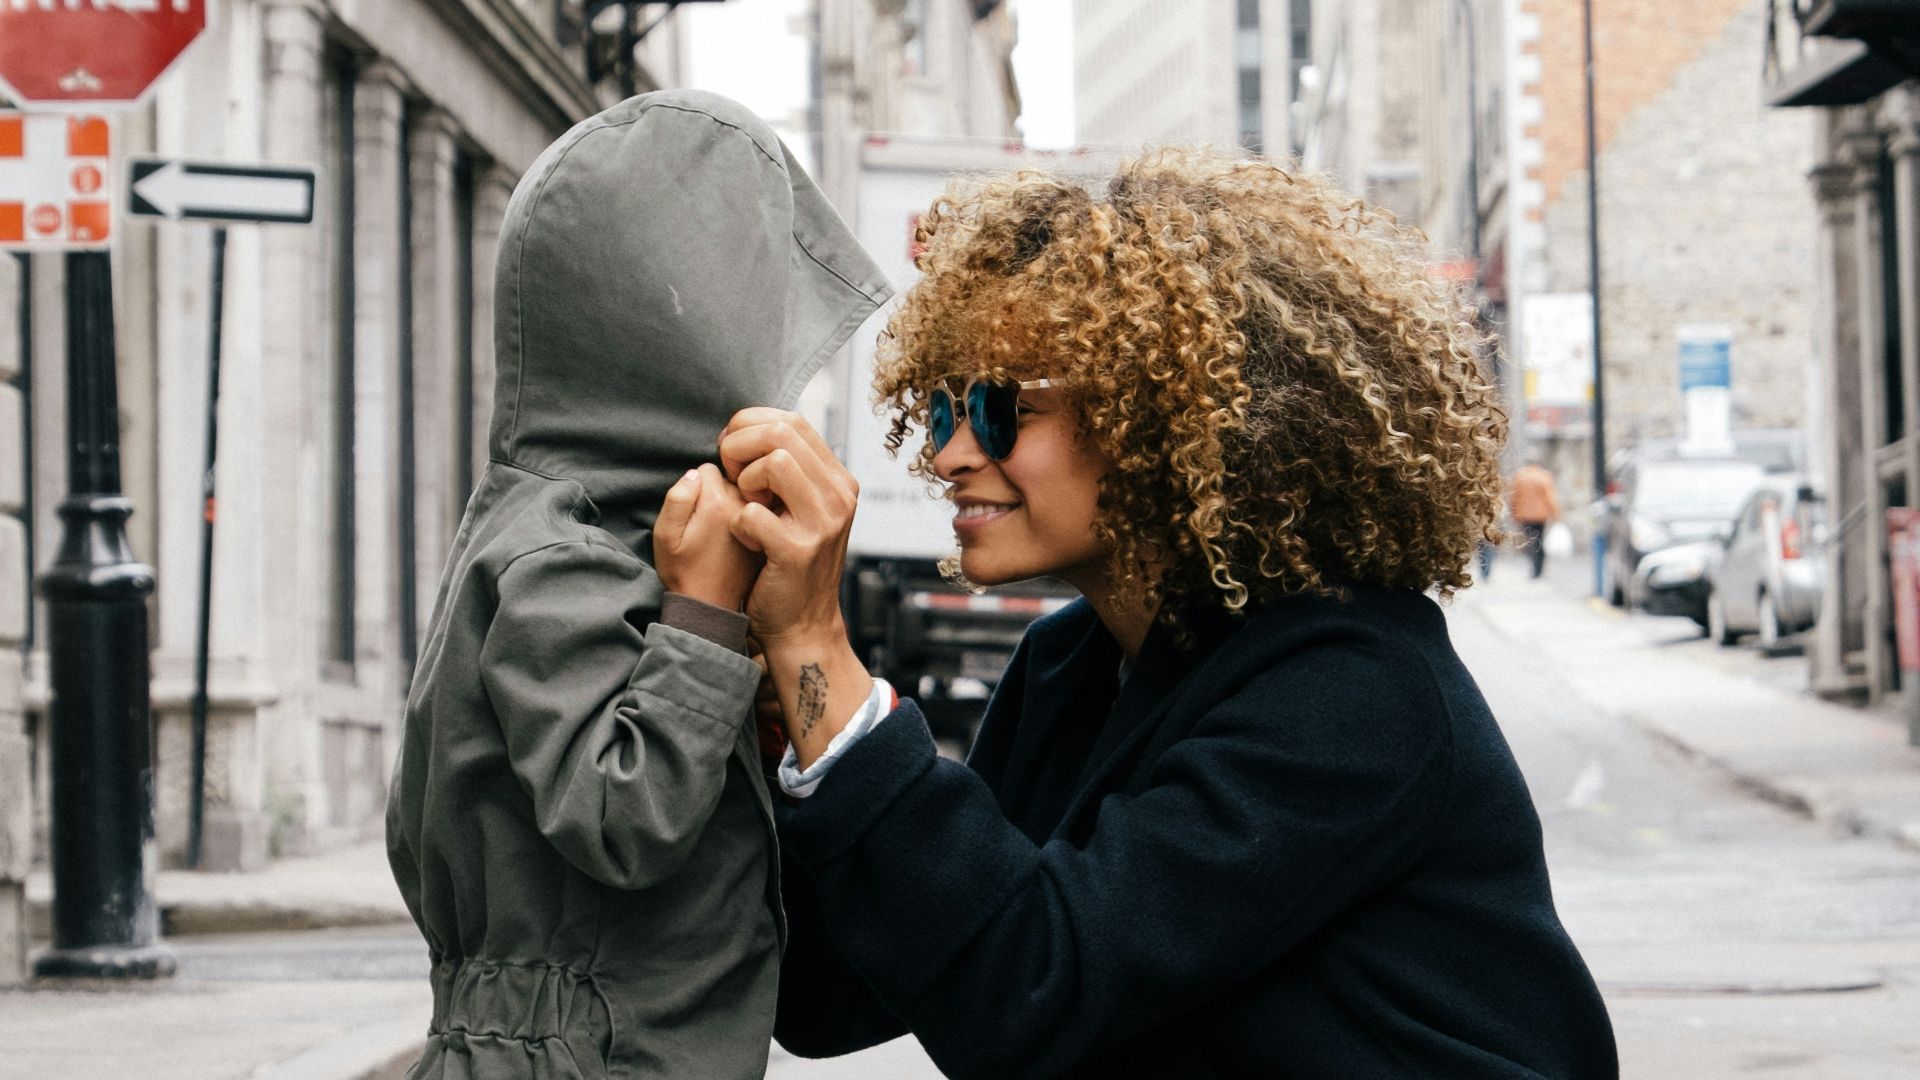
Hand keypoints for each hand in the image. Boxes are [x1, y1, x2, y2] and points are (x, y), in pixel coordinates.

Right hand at [653, 464, 760, 611]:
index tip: (694, 512)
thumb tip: (696, 473)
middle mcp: (744, 504)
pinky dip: (753, 515)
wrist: (712, 607)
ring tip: (724, 532)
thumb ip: (677, 498)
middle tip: (709, 523)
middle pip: (733, 475)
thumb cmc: (683, 571)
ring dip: (737, 502)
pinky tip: (742, 536)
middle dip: (718, 490)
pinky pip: (762, 507)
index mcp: (717, 501)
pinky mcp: (773, 529)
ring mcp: (763, 516)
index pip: (708, 468)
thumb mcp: (665, 536)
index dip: (696, 487)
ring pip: (749, 490)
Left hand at [720, 409, 873, 767]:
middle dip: (740, 446)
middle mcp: (839, 497)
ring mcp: (823, 524)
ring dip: (743, 481)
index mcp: (839, 480)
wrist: (802, 625)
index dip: (749, 426)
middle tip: (731, 477)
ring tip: (745, 505)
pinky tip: (748, 540)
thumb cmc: (788, 563)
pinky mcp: (798, 551)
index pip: (792, 420)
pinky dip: (738, 524)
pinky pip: (752, 512)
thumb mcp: (801, 509)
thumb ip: (789, 470)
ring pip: (774, 461)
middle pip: (781, 432)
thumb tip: (752, 428)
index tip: (733, 454)